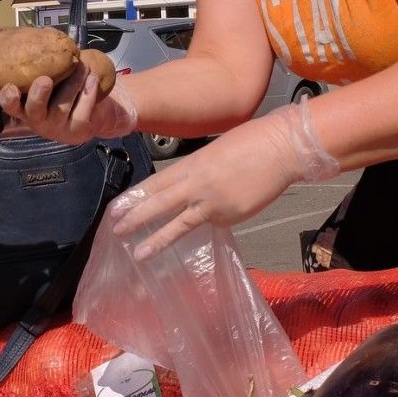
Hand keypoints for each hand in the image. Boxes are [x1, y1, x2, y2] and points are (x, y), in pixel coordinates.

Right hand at [0, 61, 137, 143]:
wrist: (97, 110)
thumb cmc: (66, 88)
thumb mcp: (53, 76)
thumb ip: (45, 63)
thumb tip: (46, 35)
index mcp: (25, 105)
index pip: (9, 105)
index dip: (7, 98)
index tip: (10, 86)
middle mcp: (37, 119)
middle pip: (34, 110)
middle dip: (39, 95)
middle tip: (45, 80)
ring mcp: (56, 128)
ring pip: (62, 106)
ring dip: (73, 82)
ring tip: (83, 66)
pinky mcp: (76, 131)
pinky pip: (82, 112)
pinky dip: (88, 93)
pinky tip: (92, 79)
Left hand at [109, 99, 339, 258]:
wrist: (281, 150)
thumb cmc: (251, 142)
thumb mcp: (215, 151)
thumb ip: (198, 171)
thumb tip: (191, 190)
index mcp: (192, 164)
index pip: (156, 183)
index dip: (136, 196)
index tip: (117, 207)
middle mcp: (197, 185)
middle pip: (160, 203)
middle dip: (136, 218)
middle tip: (116, 230)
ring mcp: (214, 204)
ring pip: (179, 224)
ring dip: (157, 240)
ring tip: (139, 254)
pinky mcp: (231, 217)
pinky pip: (213, 223)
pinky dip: (209, 221)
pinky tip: (217, 214)